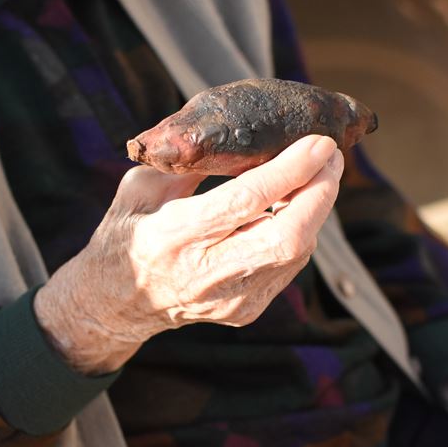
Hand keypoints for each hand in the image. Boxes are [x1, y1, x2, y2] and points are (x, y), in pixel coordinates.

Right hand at [34, 134, 343, 373]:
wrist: (117, 305)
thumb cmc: (126, 235)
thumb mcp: (138, 189)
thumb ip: (186, 167)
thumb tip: (235, 136)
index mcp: (173, 236)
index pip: (245, 201)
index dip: (290, 170)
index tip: (319, 143)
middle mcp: (206, 274)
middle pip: (287, 236)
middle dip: (321, 191)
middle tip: (331, 156)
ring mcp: (231, 299)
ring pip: (296, 252)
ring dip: (315, 209)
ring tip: (317, 174)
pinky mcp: (246, 310)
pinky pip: (289, 265)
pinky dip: (301, 231)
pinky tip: (296, 206)